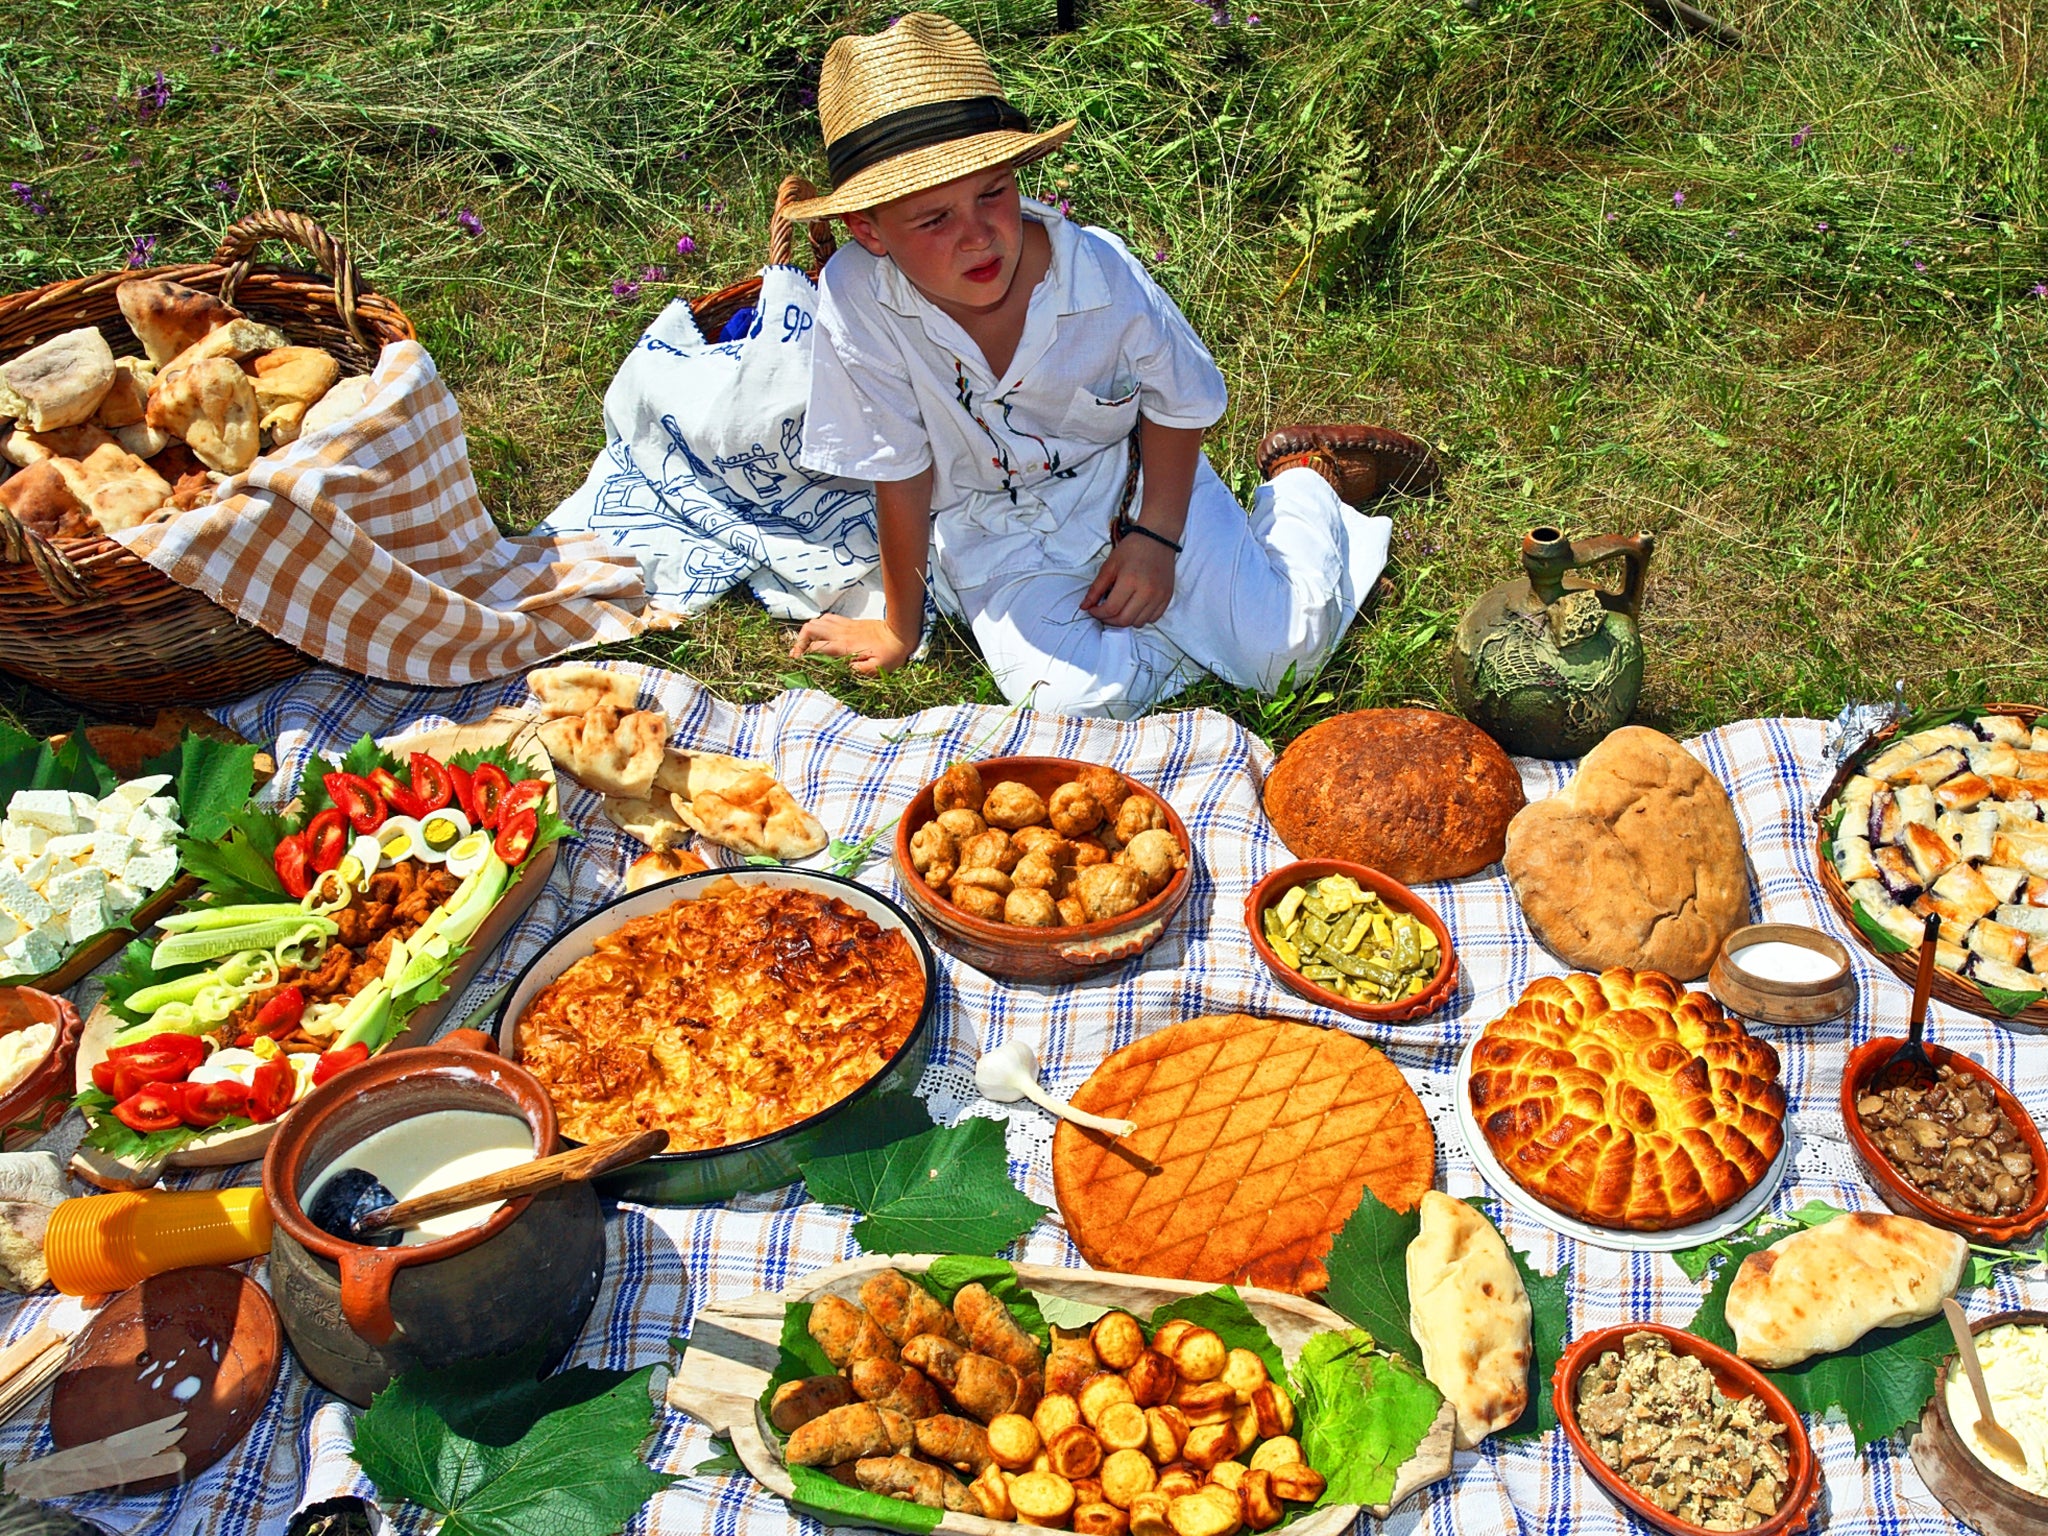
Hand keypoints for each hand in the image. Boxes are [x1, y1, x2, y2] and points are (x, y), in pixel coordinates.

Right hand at [789, 615, 916, 674]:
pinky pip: (827, 619)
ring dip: (807, 633)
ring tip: (807, 646)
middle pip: (809, 629)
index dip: (803, 655)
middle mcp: (840, 633)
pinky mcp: (849, 622)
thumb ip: (855, 671)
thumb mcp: (876, 669)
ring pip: (816, 621)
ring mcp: (844, 625)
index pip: (815, 647)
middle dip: (799, 642)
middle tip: (799, 655)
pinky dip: (818, 626)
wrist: (900, 632)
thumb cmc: (890, 654)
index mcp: (844, 646)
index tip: (799, 664)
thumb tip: (837, 671)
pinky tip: (821, 636)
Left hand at [1081, 534, 1175, 628]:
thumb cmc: (1132, 549)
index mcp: (1130, 581)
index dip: (1098, 613)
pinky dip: (1141, 618)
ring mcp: (1159, 596)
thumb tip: (1084, 607)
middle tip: (1103, 613)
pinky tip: (1134, 608)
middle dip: (1109, 620)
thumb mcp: (1109, 565)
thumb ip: (1096, 588)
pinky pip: (1153, 619)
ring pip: (1138, 623)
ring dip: (1125, 621)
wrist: (1157, 539)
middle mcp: (1147, 591)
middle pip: (1124, 620)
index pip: (1111, 609)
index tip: (1092, 610)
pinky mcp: (1167, 598)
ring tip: (1118, 610)